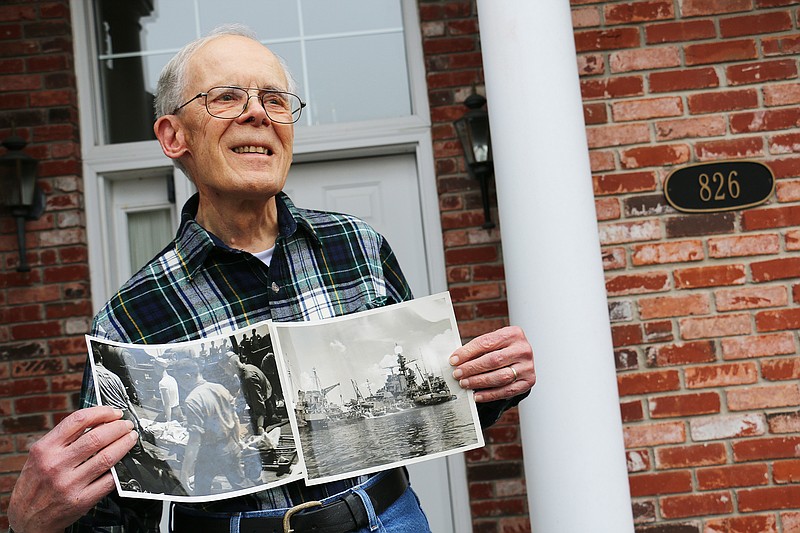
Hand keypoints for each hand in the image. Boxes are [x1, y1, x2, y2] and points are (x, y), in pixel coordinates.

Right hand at [7, 406, 138, 532]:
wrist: (27, 518)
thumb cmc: (36, 483)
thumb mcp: (40, 456)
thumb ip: (63, 438)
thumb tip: (97, 421)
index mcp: (44, 449)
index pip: (78, 420)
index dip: (101, 412)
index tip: (114, 412)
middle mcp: (55, 465)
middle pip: (97, 437)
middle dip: (118, 427)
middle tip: (127, 425)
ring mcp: (69, 484)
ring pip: (107, 457)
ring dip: (124, 444)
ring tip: (130, 438)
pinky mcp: (81, 500)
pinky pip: (109, 480)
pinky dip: (120, 469)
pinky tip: (124, 462)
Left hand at [449, 326, 534, 402]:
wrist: (523, 358)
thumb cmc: (505, 348)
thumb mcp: (494, 342)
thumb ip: (478, 349)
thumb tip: (457, 360)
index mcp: (513, 334)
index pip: (486, 343)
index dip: (467, 352)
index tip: (454, 360)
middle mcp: (523, 349)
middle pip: (494, 360)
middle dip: (472, 368)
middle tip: (458, 373)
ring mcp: (527, 366)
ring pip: (500, 377)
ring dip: (479, 382)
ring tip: (465, 383)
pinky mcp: (528, 381)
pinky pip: (506, 390)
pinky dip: (489, 394)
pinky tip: (477, 395)